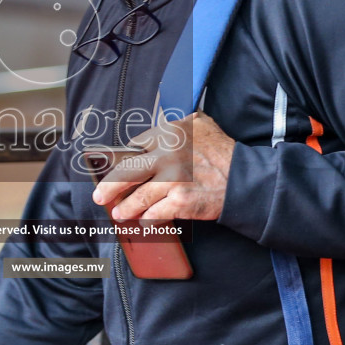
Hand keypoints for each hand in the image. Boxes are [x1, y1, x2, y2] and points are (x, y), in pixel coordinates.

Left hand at [91, 112, 235, 222]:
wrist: (245, 179)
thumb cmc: (223, 152)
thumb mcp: (201, 124)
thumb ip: (179, 123)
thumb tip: (160, 125)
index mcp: (170, 133)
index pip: (135, 146)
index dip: (124, 160)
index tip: (117, 169)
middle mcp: (168, 154)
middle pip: (126, 171)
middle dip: (108, 186)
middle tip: (99, 196)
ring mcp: (174, 178)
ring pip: (138, 196)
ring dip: (125, 208)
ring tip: (119, 213)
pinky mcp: (181, 200)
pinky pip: (155, 213)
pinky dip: (148, 219)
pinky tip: (145, 221)